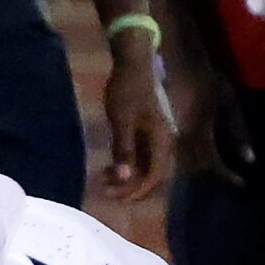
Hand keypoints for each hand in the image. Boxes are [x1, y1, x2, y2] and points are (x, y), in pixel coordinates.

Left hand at [97, 38, 174, 202]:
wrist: (132, 66)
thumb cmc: (127, 91)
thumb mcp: (122, 121)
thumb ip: (124, 150)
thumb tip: (125, 178)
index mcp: (162, 141)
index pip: (155, 175)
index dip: (138, 190)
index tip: (118, 198)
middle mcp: (162, 143)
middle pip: (150, 175)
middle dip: (129, 187)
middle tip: (105, 192)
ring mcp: (152, 139)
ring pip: (142, 167)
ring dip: (125, 178)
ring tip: (102, 181)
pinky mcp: (143, 134)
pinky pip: (136, 157)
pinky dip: (123, 165)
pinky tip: (107, 168)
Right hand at [169, 50, 252, 186]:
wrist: (175, 60)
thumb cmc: (205, 77)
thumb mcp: (228, 101)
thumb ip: (239, 131)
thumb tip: (250, 159)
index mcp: (199, 132)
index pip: (213, 164)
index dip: (227, 176)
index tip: (241, 183)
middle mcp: (182, 137)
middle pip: (195, 167)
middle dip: (211, 173)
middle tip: (227, 175)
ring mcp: (170, 133)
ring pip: (182, 161)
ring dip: (198, 167)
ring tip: (213, 166)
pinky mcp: (163, 128)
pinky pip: (175, 151)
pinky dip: (187, 157)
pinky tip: (197, 152)